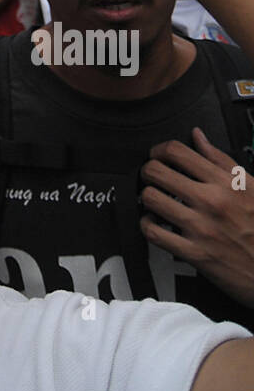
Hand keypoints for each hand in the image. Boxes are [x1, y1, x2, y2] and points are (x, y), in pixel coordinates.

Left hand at [140, 128, 253, 307]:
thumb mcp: (251, 186)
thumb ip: (221, 160)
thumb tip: (198, 137)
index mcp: (224, 183)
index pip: (177, 152)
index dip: (159, 150)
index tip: (157, 155)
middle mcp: (211, 202)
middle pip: (157, 172)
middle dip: (148, 171)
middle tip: (151, 176)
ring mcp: (201, 228)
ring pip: (152, 199)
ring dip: (147, 197)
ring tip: (154, 199)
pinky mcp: (195, 253)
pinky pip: (154, 233)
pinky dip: (147, 225)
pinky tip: (155, 222)